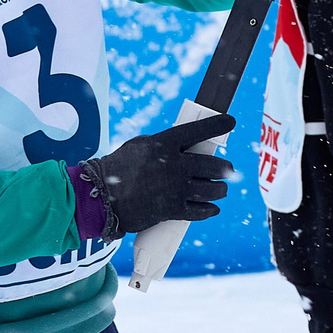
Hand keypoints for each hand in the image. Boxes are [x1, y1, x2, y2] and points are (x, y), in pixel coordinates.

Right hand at [83, 113, 237, 241]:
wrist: (101, 196)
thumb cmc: (121, 166)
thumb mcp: (142, 145)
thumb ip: (166, 144)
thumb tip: (190, 145)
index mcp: (165, 143)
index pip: (199, 130)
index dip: (218, 125)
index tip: (230, 121)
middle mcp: (173, 165)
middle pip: (213, 165)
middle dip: (225, 168)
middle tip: (229, 170)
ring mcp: (174, 189)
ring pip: (212, 190)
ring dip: (220, 190)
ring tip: (221, 189)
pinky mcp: (172, 210)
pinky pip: (200, 211)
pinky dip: (209, 209)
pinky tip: (213, 207)